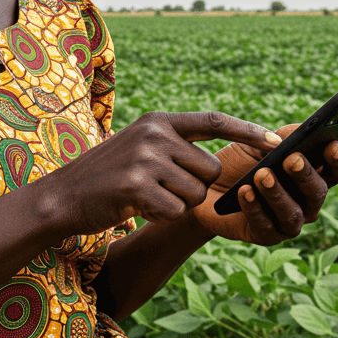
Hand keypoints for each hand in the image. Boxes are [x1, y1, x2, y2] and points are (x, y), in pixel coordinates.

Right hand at [34, 111, 281, 236]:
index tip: (276, 141)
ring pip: (196, 193)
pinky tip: (137, 208)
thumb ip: (175, 146)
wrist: (61, 197)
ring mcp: (145, 159)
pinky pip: (175, 210)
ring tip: (146, 197)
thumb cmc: (108, 177)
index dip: (247, 131)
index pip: (214, 121)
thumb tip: (220, 162)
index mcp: (159, 122)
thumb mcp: (140, 147)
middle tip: (161, 189)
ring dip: (177, 204)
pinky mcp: (137, 187)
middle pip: (210, 169)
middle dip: (195, 187)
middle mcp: (155, 134)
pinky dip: (160, 216)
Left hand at [190, 124, 337, 244]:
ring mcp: (288, 222)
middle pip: (317, 192)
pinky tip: (244, 192)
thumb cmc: (240, 163)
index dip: (337, 160)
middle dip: (305, 175)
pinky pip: (264, 224)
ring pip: (292, 213)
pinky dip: (254, 207)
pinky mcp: (265, 236)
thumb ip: (281, 137)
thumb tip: (302, 129)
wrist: (208, 188)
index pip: (335, 171)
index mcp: (312, 177)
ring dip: (277, 193)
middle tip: (291, 159)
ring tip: (261, 174)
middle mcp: (306, 203)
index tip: (331, 144)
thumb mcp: (259, 144)